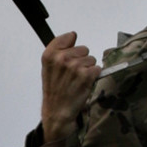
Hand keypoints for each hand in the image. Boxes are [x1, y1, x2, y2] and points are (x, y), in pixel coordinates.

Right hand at [40, 30, 97, 145]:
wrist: (57, 111)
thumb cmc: (54, 90)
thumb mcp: (48, 67)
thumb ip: (58, 48)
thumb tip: (73, 35)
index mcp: (50, 55)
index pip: (68, 37)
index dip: (71, 48)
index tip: (67, 59)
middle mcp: (61, 58)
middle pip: (83, 49)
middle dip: (81, 60)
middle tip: (72, 74)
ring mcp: (75, 67)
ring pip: (92, 59)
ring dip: (88, 69)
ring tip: (77, 80)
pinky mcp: (86, 75)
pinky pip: (98, 68)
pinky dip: (94, 76)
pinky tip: (84, 84)